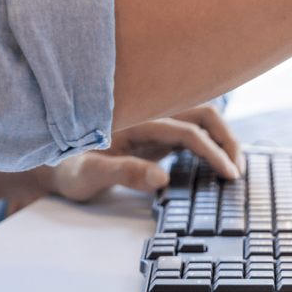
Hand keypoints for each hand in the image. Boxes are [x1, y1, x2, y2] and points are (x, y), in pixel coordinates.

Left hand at [46, 104, 241, 201]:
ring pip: (199, 120)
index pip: (187, 130)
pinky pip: (190, 132)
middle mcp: (149, 116)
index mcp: (136, 121)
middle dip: (226, 137)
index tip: (229, 174)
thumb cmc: (67, 169)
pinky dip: (209, 144)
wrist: (53, 165)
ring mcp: (154, 125)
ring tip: (233, 165)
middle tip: (238, 168)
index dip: (212, 151)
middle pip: (201, 114)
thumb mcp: (88, 175)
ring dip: (220, 138)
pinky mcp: (155, 136)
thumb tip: (162, 177)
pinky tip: (216, 163)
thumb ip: (124, 172)